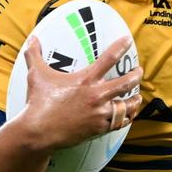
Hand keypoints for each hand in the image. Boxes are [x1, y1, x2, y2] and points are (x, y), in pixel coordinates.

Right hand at [19, 35, 142, 150]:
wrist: (39, 131)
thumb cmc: (38, 103)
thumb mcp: (36, 75)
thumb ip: (34, 55)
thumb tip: (32, 39)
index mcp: (86, 79)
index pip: (109, 58)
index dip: (120, 47)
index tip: (128, 40)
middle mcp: (97, 95)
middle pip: (126, 82)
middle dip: (136, 75)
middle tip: (139, 71)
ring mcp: (100, 113)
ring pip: (127, 105)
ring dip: (134, 100)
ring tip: (137, 97)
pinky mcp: (99, 128)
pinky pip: (119, 122)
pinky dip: (125, 118)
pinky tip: (127, 115)